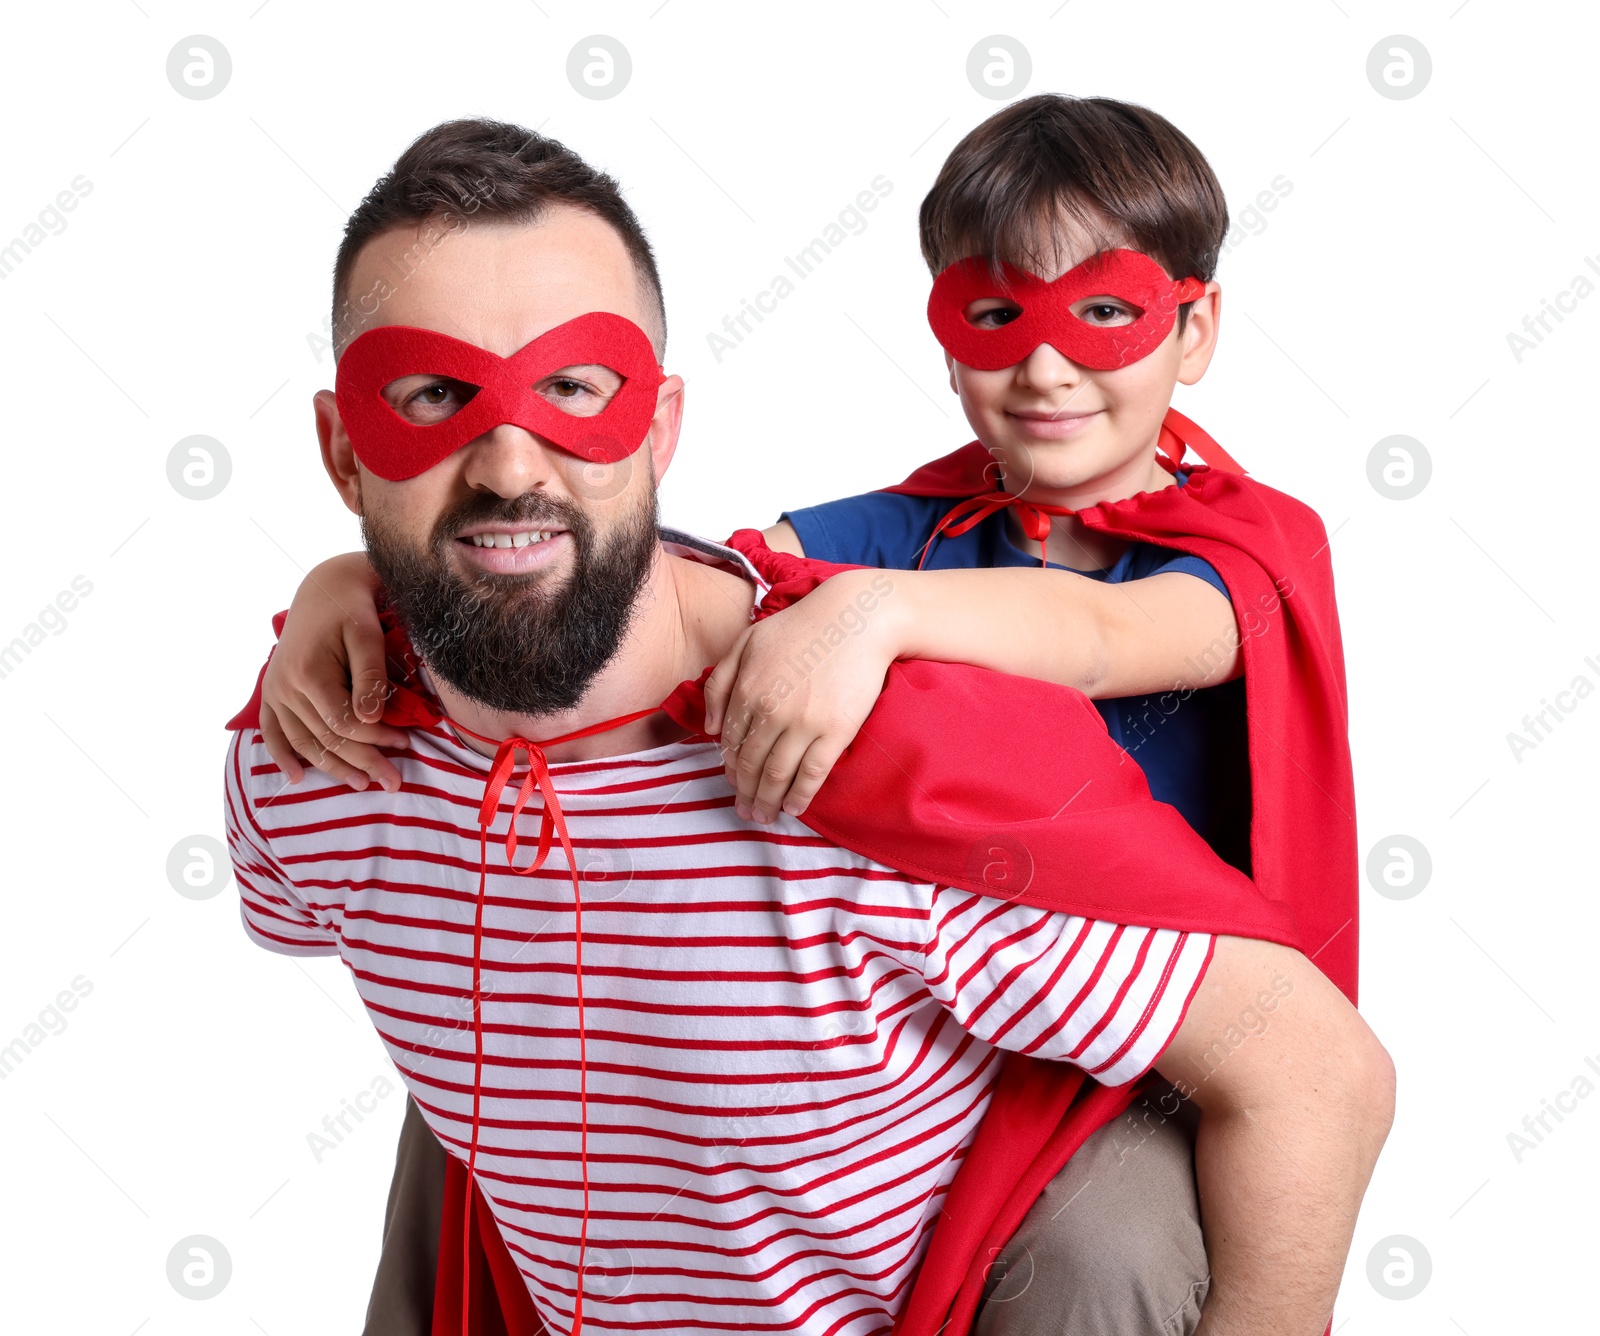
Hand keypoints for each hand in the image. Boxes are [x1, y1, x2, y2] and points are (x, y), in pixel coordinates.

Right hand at [259, 553, 409, 791]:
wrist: (323, 588)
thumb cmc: (352, 608)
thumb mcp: (367, 634)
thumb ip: (370, 676)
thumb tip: (371, 719)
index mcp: (309, 673)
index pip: (345, 723)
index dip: (376, 739)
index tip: (406, 745)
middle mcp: (285, 687)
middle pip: (327, 738)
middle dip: (363, 762)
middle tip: (394, 782)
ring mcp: (274, 691)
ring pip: (303, 741)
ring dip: (331, 768)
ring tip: (362, 785)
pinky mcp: (271, 692)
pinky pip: (272, 731)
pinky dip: (282, 756)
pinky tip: (296, 778)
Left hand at [702, 569, 900, 821]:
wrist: (855, 619)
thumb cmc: (800, 628)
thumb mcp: (746, 642)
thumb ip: (720, 682)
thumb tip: (711, 729)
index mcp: (746, 690)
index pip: (731, 743)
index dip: (731, 768)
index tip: (735, 783)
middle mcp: (770, 712)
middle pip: (750, 765)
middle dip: (745, 793)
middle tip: (745, 811)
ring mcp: (803, 724)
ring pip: (777, 775)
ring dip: (767, 802)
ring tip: (764, 817)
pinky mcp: (835, 732)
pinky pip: (812, 773)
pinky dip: (800, 796)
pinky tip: (793, 807)